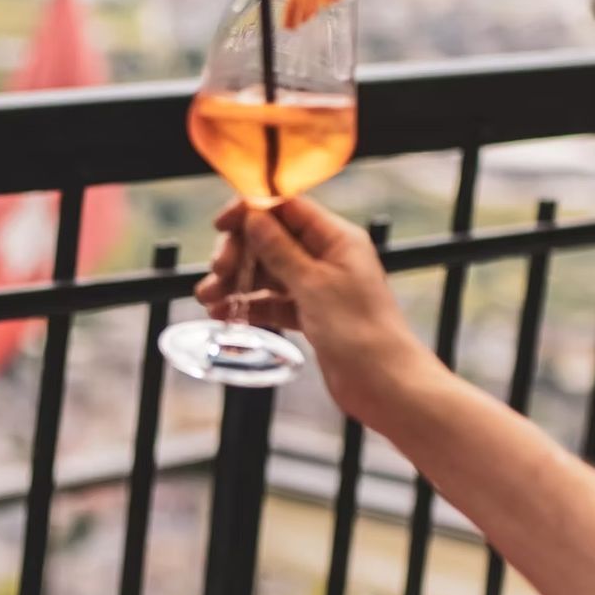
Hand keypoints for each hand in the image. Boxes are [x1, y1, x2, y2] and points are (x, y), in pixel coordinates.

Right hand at [194, 197, 433, 423]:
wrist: (386, 386)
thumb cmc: (360, 333)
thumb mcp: (313, 285)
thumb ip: (279, 249)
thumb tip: (253, 216)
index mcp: (336, 239)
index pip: (286, 208)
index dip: (250, 211)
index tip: (221, 225)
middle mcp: (327, 257)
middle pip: (271, 239)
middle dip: (239, 253)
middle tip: (218, 273)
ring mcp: (318, 286)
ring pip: (268, 271)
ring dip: (236, 281)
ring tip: (208, 299)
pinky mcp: (312, 315)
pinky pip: (273, 301)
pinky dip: (249, 304)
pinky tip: (224, 313)